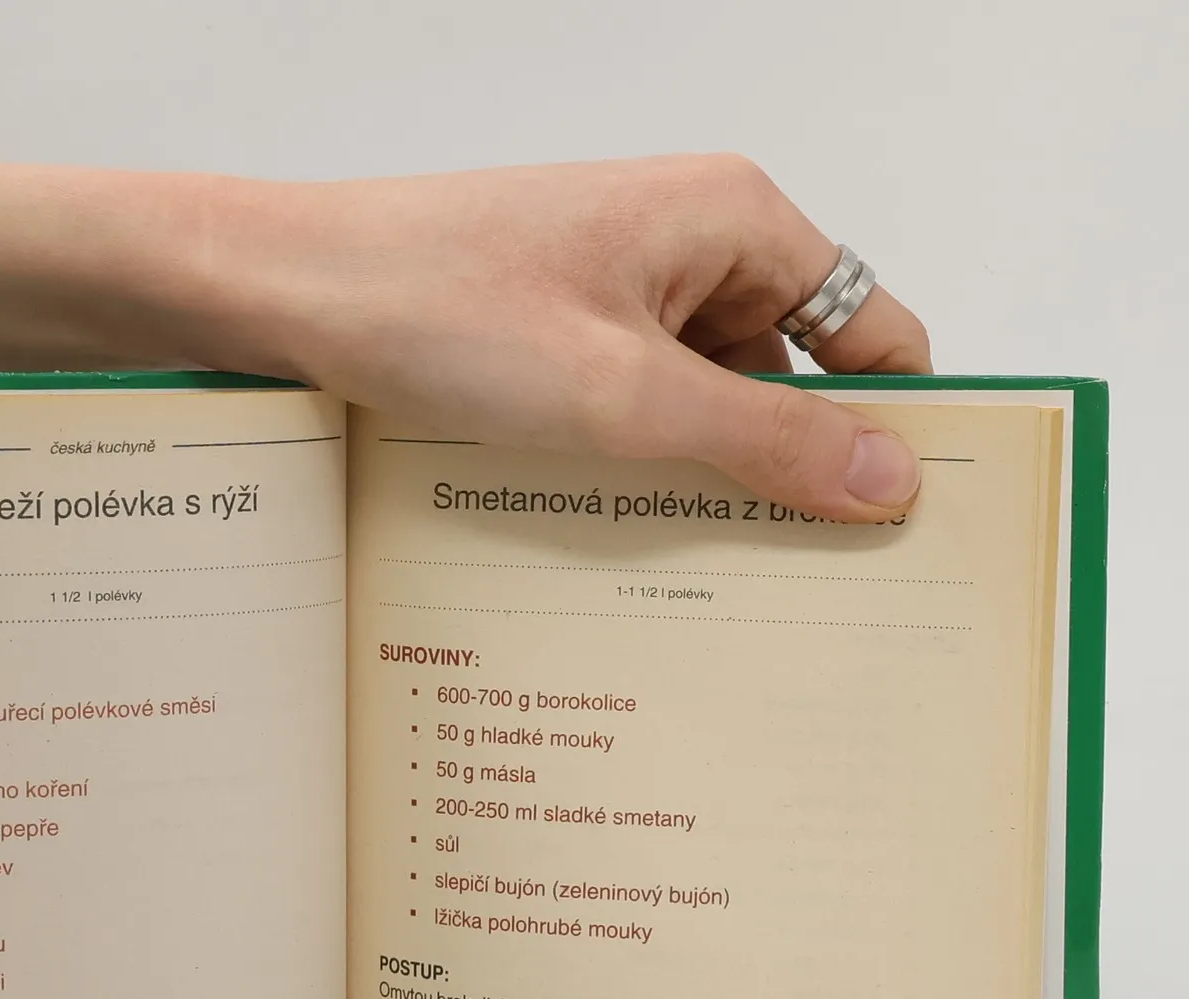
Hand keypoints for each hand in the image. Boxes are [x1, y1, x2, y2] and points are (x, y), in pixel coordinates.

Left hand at [194, 154, 931, 521]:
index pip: (870, 328)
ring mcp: (620, 291)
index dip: (892, 424)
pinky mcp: (563, 334)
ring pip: (705, 403)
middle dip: (790, 471)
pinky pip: (636, 408)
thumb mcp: (624, 395)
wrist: (288, 293)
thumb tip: (890, 479)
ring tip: (698, 575)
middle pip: (791, 374)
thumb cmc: (439, 308)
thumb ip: (765, 440)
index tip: (899, 526)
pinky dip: (638, 467)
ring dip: (703, 480)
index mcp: (734, 223)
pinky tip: (620, 534)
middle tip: (796, 585)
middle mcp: (688, 245)